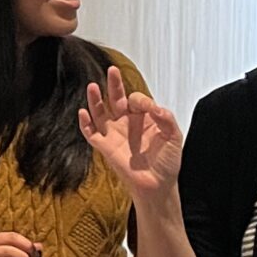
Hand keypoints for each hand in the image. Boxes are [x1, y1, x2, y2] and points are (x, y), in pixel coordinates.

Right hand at [78, 67, 184, 211]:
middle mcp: (127, 123)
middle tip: (112, 71)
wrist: (158, 185)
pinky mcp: (106, 148)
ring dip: (95, 100)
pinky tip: (83, 112)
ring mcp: (115, 134)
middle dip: (114, 85)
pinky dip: (85, 124)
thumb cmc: (166, 162)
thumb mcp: (173, 136)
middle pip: (116, 99)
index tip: (150, 109)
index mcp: (143, 118)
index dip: (142, 100)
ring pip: (100, 113)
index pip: (137, 100)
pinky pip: (91, 133)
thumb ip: (166, 118)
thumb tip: (154, 107)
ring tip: (92, 86)